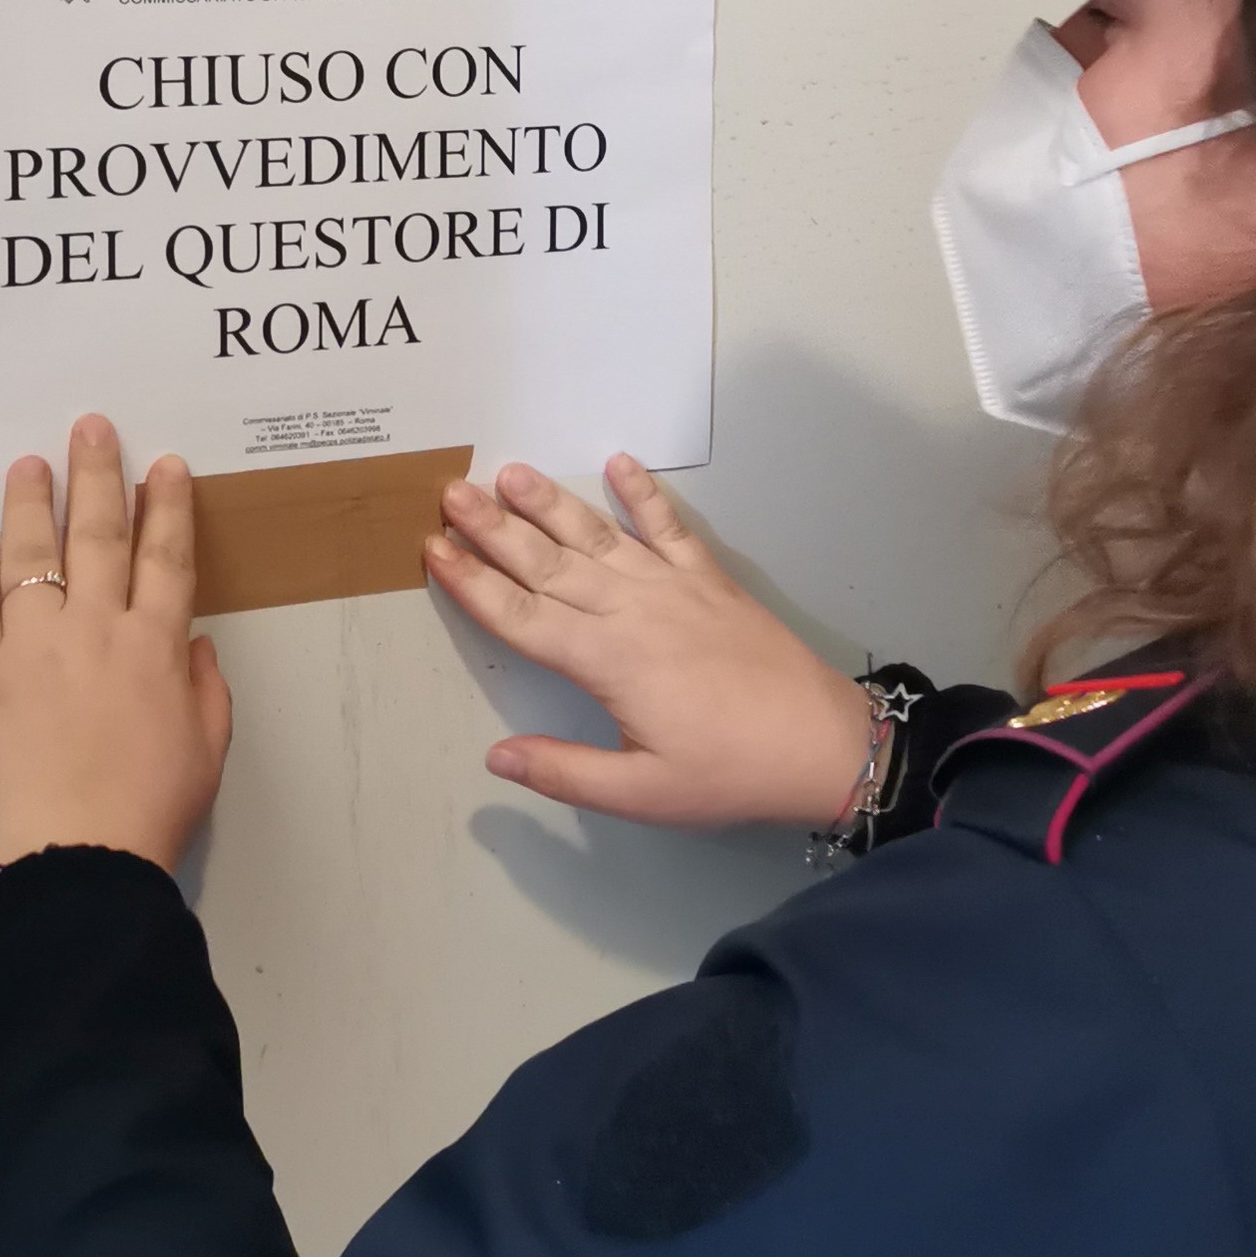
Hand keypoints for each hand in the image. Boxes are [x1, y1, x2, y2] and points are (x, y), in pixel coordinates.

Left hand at [0, 414, 233, 889]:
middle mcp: (94, 628)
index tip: (165, 466)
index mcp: (156, 648)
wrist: (67, 862)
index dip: (167, 506)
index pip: (166, 557)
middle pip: (99, 534)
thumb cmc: (142, 817)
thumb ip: (203, 692)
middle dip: (99, 475)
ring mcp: (28, 643)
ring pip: (31, 553)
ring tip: (30, 464)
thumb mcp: (203, 755)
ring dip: (32, 502)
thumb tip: (192, 646)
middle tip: (92, 426)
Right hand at [425, 456, 876, 827]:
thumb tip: (496, 758)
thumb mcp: (642, 793)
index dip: (472, 584)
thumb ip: (565, 772)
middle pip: (547, 563)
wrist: (821, 742)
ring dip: (551, 502)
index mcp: (607, 661)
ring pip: (597, 535)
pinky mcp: (710, 580)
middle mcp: (632, 611)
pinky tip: (620, 463)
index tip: (433, 550)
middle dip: (494, 528)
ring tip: (509, 471)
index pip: (521, 616)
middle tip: (450, 491)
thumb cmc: (729, 773)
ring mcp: (673, 587)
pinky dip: (644, 493)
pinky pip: (669, 526)